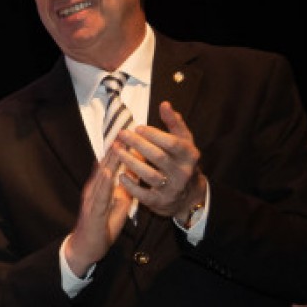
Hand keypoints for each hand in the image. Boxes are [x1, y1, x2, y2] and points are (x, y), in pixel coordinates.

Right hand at [62, 144, 133, 274]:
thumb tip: (134, 175)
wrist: (85, 248)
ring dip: (109, 160)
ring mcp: (92, 199)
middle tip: (125, 129)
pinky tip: (108, 172)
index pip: (110, 164)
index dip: (120, 149)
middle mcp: (94, 189)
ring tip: (117, 144)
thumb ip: (124, 190)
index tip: (129, 133)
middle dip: (116, 148)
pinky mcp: (93, 211)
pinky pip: (99, 195)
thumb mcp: (117, 206)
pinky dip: (104, 182)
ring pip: (101, 176)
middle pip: (105, 164)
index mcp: (100, 188)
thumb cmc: (101, 228)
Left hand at [113, 101, 204, 221]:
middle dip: (138, 144)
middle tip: (122, 135)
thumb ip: (174, 123)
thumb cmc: (181, 161)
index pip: (173, 143)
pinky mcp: (160, 202)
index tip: (137, 127)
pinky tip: (120, 174)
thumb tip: (164, 104)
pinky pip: (143, 194)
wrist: (188, 195)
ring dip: (130, 162)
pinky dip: (130, 184)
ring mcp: (172, 188)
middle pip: (158, 157)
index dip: (154, 134)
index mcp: (190, 155)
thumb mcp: (184, 142)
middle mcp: (183, 172)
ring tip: (116, 150)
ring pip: (149, 175)